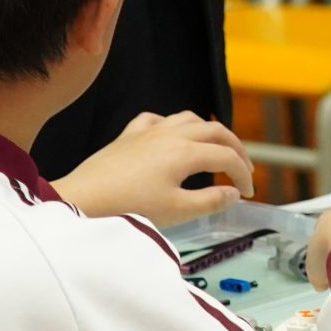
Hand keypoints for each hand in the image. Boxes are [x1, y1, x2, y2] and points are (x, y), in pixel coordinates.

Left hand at [53, 110, 253, 222]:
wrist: (83, 199)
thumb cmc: (128, 207)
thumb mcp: (175, 212)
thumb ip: (210, 201)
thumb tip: (232, 193)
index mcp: (186, 152)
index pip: (227, 157)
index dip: (242, 174)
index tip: (247, 192)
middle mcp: (171, 134)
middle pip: (215, 131)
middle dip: (235, 148)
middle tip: (243, 167)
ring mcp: (149, 131)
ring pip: (189, 119)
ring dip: (209, 132)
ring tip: (215, 148)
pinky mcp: (129, 135)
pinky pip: (158, 120)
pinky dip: (174, 126)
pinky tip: (172, 136)